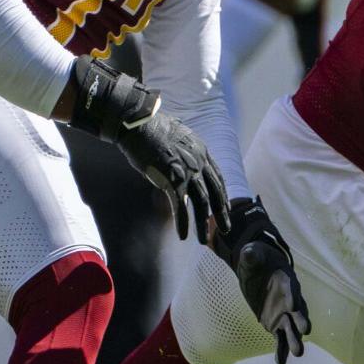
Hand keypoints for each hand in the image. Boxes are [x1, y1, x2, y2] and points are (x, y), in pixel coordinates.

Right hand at [66, 56, 229, 242]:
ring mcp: (187, 170)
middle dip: (221, 213)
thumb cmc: (151, 130)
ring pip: (201, 202)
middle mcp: (199, 161)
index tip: (226, 207)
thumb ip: (182, 155)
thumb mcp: (175, 141)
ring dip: (203, 224)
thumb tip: (180, 166)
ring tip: (204, 240)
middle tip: (226, 229)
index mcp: (202, 151)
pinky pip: (181, 205)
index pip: (217, 177)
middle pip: (215, 192)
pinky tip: (183, 235)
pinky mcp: (172, 178)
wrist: (138, 123)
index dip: (222, 194)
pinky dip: (183, 222)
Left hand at [212, 197, 310, 363]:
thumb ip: (252, 255)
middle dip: (301, 320)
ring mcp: (284, 313)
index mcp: (286, 280)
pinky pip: (280, 338)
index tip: (294, 304)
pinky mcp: (275, 324)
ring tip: (298, 353)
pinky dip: (280, 350)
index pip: (291, 288)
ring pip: (291, 329)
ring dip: (295, 340)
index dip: (292, 295)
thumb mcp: (252, 254)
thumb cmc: (256, 259)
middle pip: (298, 311)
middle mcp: (289, 299)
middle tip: (305, 331)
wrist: (256, 270)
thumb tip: (248, 253)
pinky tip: (280, 363)